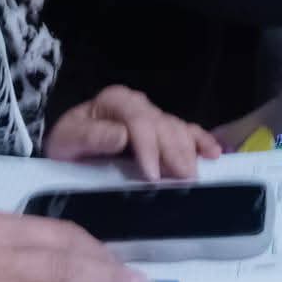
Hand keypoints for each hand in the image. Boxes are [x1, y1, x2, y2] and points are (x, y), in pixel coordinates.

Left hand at [46, 84, 221, 180]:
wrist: (70, 144)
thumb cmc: (69, 144)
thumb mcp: (67, 140)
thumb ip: (91, 137)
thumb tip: (122, 136)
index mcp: (116, 100)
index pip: (138, 121)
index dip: (148, 148)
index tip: (152, 176)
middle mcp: (139, 103)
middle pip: (164, 125)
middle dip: (174, 153)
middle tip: (184, 180)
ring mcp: (154, 114)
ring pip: (178, 129)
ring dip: (188, 152)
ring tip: (193, 177)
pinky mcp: (164, 128)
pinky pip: (187, 130)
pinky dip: (202, 141)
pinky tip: (214, 153)